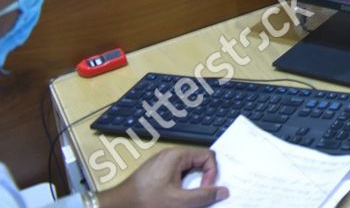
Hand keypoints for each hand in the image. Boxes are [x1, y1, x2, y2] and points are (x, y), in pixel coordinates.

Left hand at [100, 148, 226, 207]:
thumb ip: (203, 196)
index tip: (204, 191)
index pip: (207, 156)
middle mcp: (171, 155)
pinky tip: (176, 198)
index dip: (211, 174)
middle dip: (203, 179)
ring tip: (186, 199)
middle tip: (200, 196)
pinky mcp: (156, 172)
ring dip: (192, 184)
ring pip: (188, 170)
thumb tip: (224, 191)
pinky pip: (177, 174)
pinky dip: (182, 185)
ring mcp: (162, 163)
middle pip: (198, 162)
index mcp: (177, 155)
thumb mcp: (179, 201)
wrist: (118, 206)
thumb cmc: (147, 202)